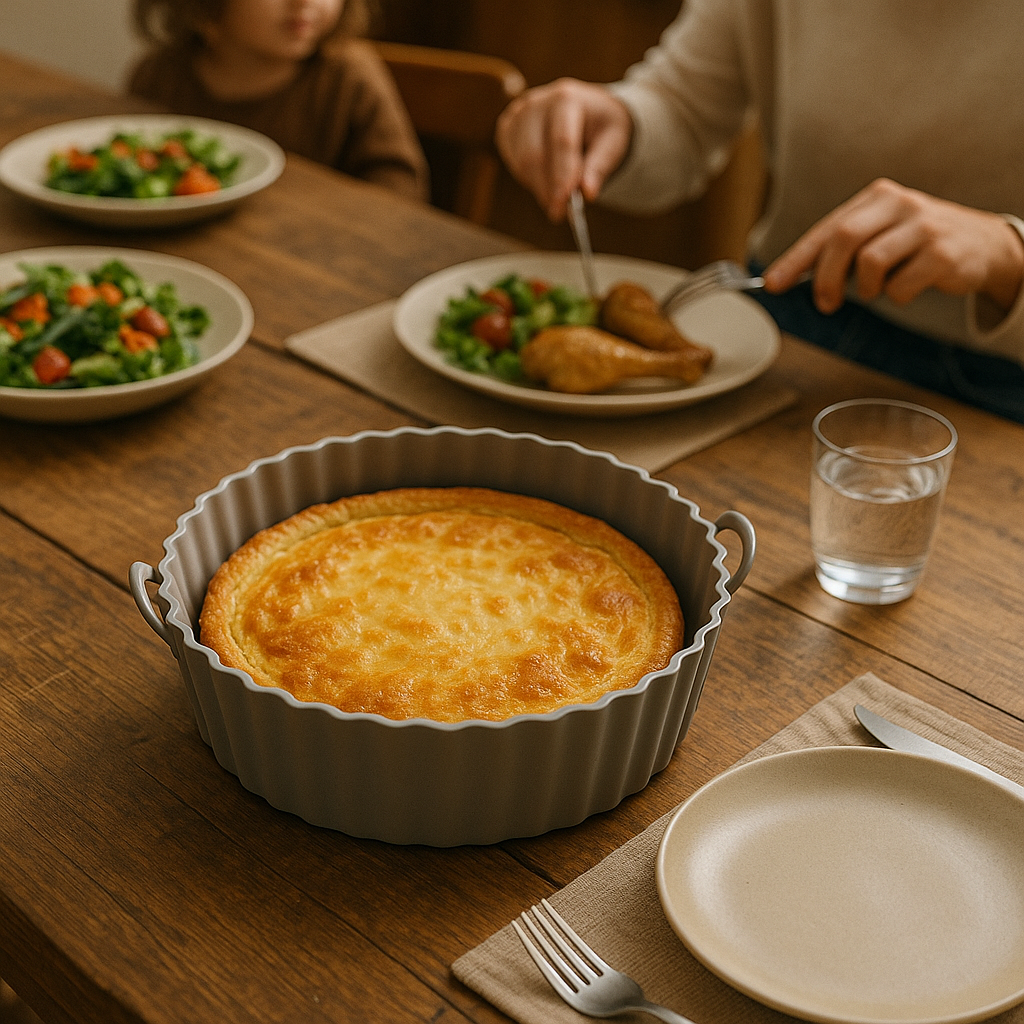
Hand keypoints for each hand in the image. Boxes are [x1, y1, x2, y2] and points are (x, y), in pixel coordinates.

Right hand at [495, 78, 632, 221]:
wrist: (587, 109)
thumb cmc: (601, 126)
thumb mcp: (613, 142)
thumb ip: (600, 167)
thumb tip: (587, 194)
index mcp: (567, 98)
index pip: (561, 141)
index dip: (561, 175)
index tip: (563, 204)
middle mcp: (537, 102)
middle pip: (534, 153)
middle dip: (546, 188)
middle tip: (559, 213)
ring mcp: (518, 113)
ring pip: (520, 161)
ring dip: (538, 186)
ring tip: (558, 194)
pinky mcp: (508, 127)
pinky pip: (513, 162)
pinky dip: (529, 178)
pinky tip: (545, 178)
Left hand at [763, 178, 1023, 313]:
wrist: (982, 245)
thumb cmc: (916, 245)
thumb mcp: (880, 236)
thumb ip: (841, 251)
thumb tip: (790, 278)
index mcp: (876, 198)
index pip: (826, 229)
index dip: (796, 259)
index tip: (772, 284)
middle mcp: (899, 203)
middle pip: (843, 239)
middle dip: (825, 278)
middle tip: (825, 304)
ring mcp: (923, 225)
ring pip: (870, 263)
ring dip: (866, 289)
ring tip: (878, 289)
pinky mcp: (943, 252)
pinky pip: (901, 286)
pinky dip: (897, 296)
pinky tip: (908, 287)